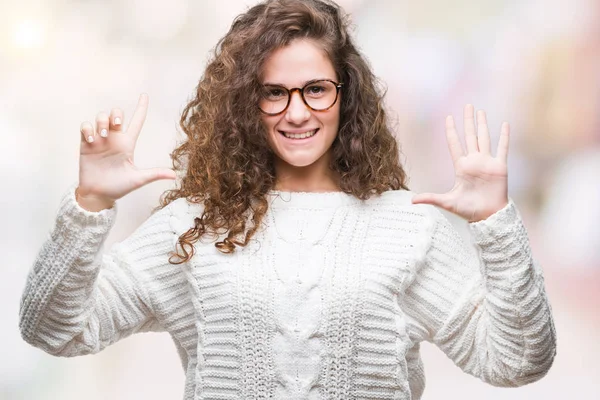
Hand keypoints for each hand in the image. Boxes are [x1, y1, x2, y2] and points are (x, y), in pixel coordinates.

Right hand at [77, 93, 175, 210]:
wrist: (98, 195)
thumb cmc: (119, 187)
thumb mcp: (138, 179)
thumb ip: (154, 174)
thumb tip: (175, 175)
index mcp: (128, 144)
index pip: (137, 122)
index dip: (141, 108)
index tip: (144, 95)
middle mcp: (114, 139)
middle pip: (115, 114)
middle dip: (115, 114)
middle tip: (116, 125)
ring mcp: (99, 140)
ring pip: (100, 117)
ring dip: (102, 121)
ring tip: (102, 135)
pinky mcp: (85, 144)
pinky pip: (85, 126)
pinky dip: (87, 128)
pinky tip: (90, 139)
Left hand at [411, 104, 508, 221]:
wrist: (488, 216)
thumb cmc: (468, 210)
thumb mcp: (447, 202)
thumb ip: (431, 198)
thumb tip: (412, 200)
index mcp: (461, 167)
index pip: (455, 144)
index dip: (452, 131)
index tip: (448, 117)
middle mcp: (474, 161)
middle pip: (470, 136)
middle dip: (468, 121)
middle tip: (467, 105)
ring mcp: (487, 162)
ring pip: (484, 138)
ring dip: (483, 124)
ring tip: (480, 111)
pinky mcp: (500, 167)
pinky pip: (502, 148)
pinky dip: (504, 136)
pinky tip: (504, 124)